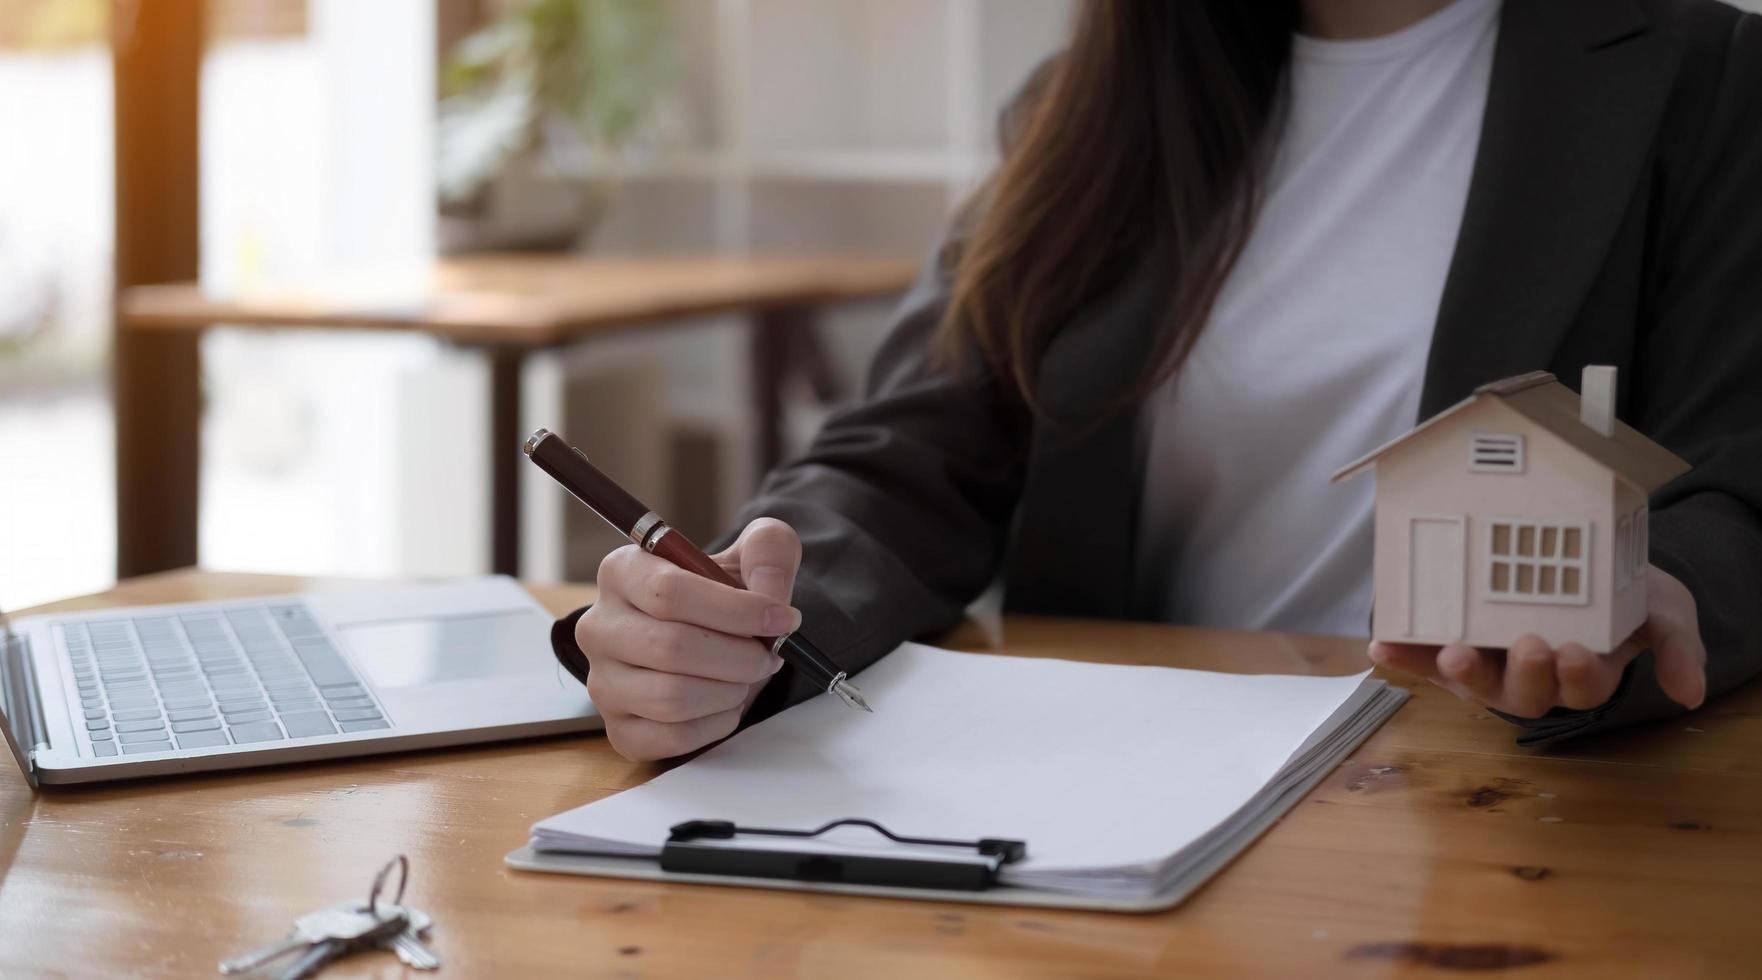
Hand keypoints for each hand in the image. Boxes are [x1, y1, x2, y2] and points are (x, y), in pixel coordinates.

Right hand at [575, 518, 802, 760]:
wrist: (716, 639)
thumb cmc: (728, 594)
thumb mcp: (754, 552)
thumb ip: (769, 551)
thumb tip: (768, 594)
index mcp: (622, 571)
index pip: (669, 593)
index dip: (736, 610)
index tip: (782, 619)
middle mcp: (599, 626)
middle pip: (671, 648)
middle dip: (739, 656)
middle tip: (768, 655)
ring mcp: (602, 682)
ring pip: (671, 697)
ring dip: (729, 691)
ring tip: (746, 676)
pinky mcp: (619, 729)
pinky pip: (672, 737)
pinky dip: (715, 724)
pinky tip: (726, 703)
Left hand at [1368, 565, 1707, 717]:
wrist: (1582, 559)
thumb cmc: (1625, 592)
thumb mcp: (1663, 611)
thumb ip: (1678, 647)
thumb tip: (1690, 693)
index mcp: (1582, 673)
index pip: (1581, 686)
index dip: (1576, 675)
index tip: (1574, 651)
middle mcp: (1532, 678)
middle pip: (1523, 693)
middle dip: (1524, 673)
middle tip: (1529, 644)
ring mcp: (1490, 663)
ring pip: (1472, 681)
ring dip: (1456, 670)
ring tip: (1452, 651)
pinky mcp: (1452, 644)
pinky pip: (1424, 657)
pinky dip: (1403, 655)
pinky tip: (1382, 645)